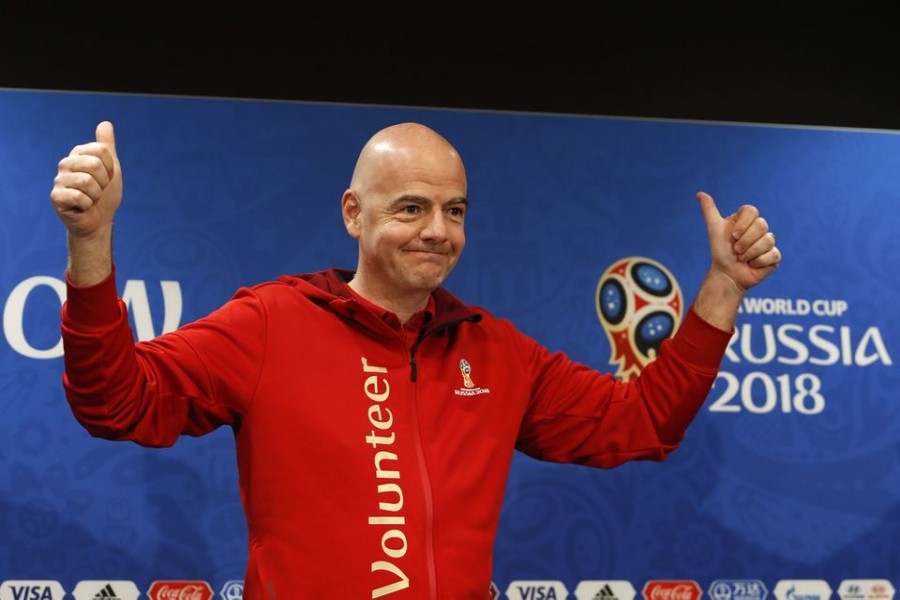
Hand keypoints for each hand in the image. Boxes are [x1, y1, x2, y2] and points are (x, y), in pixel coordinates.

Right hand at [50, 121, 121, 239]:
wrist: (100, 220)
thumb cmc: (105, 195)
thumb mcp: (111, 168)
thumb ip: (107, 146)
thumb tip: (105, 123)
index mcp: (78, 154)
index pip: (102, 150)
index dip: (110, 168)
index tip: (106, 177)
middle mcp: (66, 163)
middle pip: (94, 164)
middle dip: (103, 182)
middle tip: (98, 189)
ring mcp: (59, 179)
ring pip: (88, 182)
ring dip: (96, 195)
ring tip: (91, 198)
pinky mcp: (56, 196)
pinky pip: (80, 197)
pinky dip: (88, 205)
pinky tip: (83, 207)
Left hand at [697, 191, 780, 291]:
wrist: (726, 274)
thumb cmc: (720, 252)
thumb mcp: (714, 229)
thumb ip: (709, 211)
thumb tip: (700, 193)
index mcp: (746, 220)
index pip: (752, 211)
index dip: (743, 224)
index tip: (732, 236)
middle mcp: (759, 229)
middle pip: (761, 225)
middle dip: (745, 241)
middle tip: (736, 250)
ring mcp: (768, 242)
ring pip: (768, 240)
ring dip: (750, 252)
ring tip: (742, 258)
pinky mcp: (775, 256)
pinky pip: (773, 254)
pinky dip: (759, 261)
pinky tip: (751, 265)